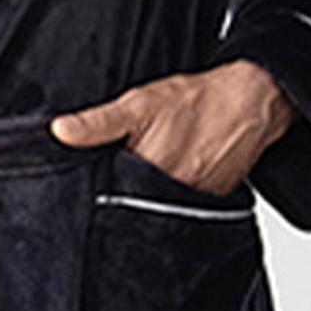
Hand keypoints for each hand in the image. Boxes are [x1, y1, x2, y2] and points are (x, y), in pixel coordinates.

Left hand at [48, 60, 296, 192]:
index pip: (109, 197)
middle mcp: (170, 194)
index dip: (99, 191)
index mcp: (146, 172)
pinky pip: (184, 207)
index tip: (96, 182)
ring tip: (152, 172)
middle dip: (124, 195)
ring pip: (158, 208)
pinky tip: (174, 175)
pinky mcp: (209, 203)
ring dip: (150, 197)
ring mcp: (192, 202)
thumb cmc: (196, 102)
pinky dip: (175, 196)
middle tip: (128, 170)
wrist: (249, 103)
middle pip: (133, 206)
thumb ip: (97, 123)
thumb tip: (60, 132)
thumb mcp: (138, 105)